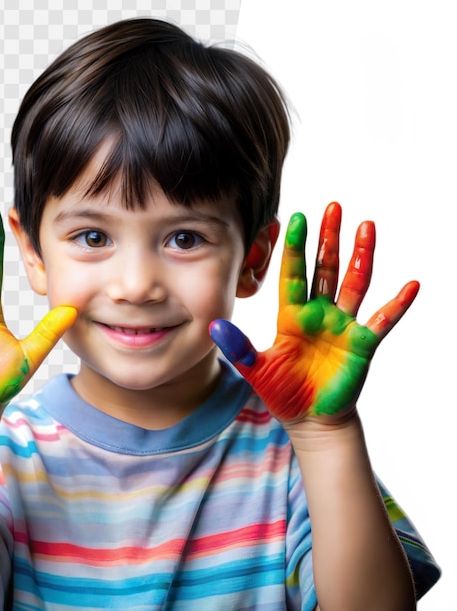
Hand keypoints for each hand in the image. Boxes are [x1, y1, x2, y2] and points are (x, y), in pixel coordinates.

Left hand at [210, 202, 418, 424]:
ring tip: (366, 227)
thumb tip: (214, 328)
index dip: (295, 248)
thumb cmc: (283, 392)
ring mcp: (343, 326)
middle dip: (329, 239)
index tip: (296, 218)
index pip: (293, 274)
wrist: (309, 419)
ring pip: (354, 284)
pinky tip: (412, 284)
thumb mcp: (257, 369)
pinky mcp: (363, 344)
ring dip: (361, 256)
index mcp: (292, 316)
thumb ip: (238, 348)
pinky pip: (382, 320)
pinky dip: (397, 304)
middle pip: (325, 269)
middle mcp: (319, 314)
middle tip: (333, 207)